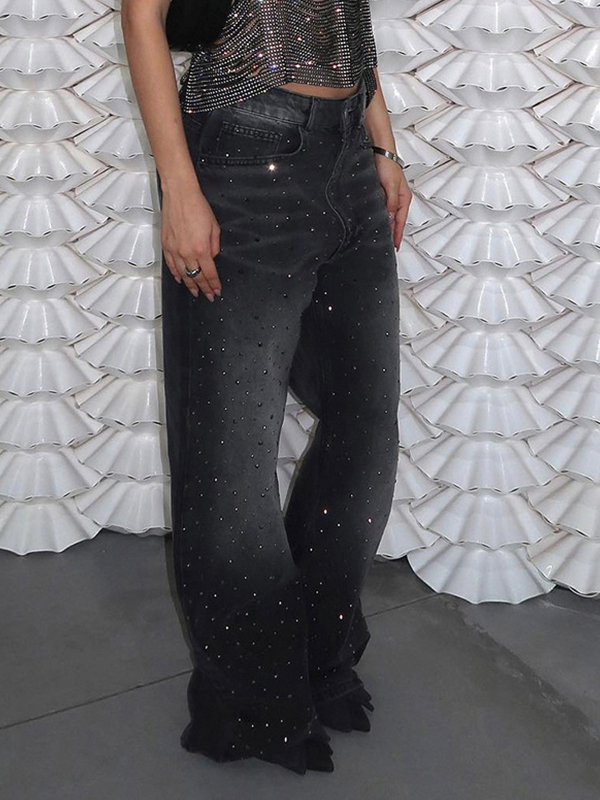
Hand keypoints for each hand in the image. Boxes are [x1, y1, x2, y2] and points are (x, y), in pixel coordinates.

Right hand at [160, 180, 221, 300]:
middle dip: (204, 288)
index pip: (209, 274)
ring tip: (195, 292)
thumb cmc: (197, 206)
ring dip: (190, 285)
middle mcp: (187, 252)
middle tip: (208, 295)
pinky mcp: (166, 245)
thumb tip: (212, 257)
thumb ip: (215, 246)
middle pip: (196, 277)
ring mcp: (174, 250)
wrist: (180, 194)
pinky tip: (179, 279)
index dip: (214, 285)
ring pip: (182, 274)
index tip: (216, 291)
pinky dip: (176, 274)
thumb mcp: (214, 227)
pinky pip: (170, 265)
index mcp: (201, 249)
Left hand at [374, 154, 411, 250]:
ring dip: (388, 225)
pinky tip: (378, 220)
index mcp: (404, 198)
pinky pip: (384, 209)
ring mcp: (391, 195)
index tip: (395, 247)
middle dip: (393, 233)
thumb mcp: (390, 187)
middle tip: (389, 245)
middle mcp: (399, 198)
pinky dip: (382, 216)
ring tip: (384, 236)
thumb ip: (391, 204)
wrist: (379, 150)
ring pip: (390, 215)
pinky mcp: (383, 191)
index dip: (397, 235)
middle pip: (396, 220)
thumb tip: (389, 220)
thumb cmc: (387, 164)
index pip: (400, 222)